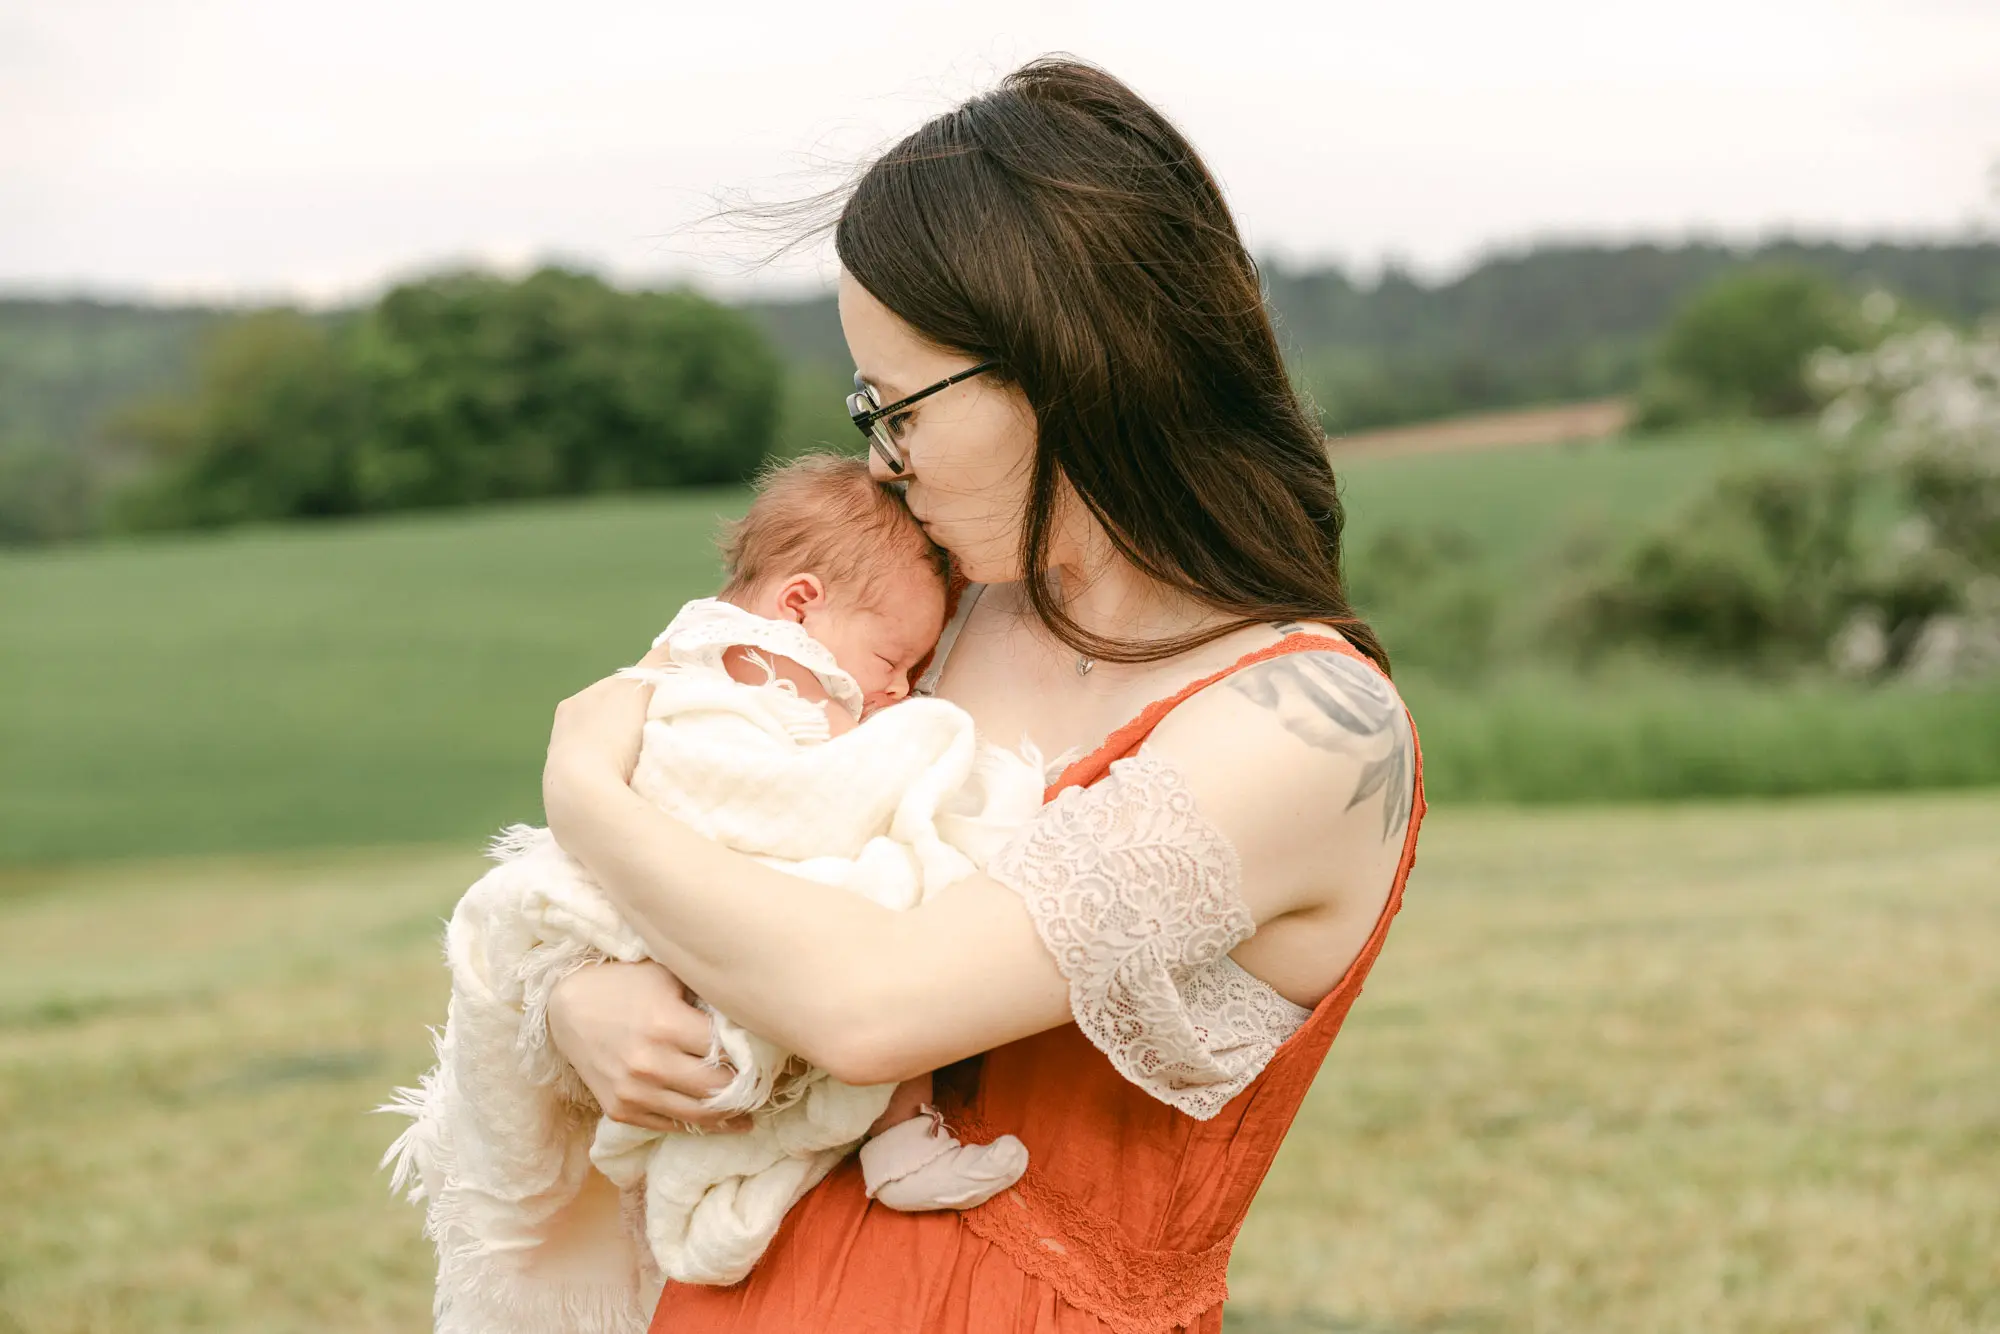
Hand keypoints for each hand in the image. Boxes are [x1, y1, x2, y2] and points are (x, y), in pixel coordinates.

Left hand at [542, 666, 655, 830]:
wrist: (582, 794)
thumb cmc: (611, 734)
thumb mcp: (641, 687)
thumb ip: (660, 663)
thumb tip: (680, 639)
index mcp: (575, 702)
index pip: (615, 691)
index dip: (643, 694)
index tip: (667, 704)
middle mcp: (564, 730)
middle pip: (609, 721)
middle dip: (632, 725)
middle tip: (664, 735)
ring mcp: (563, 765)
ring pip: (604, 751)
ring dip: (622, 754)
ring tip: (649, 764)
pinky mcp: (567, 795)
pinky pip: (600, 778)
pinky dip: (616, 778)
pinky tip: (632, 785)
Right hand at [546, 961, 750, 1132]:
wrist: (565, 1009)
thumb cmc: (623, 985)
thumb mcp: (665, 976)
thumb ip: (703, 996)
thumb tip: (748, 1017)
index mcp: (666, 1024)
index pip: (726, 1052)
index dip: (749, 1055)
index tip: (766, 1057)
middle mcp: (650, 1063)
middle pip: (718, 1089)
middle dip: (744, 1089)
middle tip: (762, 1085)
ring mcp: (633, 1092)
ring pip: (699, 1115)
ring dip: (729, 1115)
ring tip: (748, 1110)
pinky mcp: (621, 1111)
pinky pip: (671, 1125)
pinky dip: (697, 1123)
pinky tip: (718, 1119)